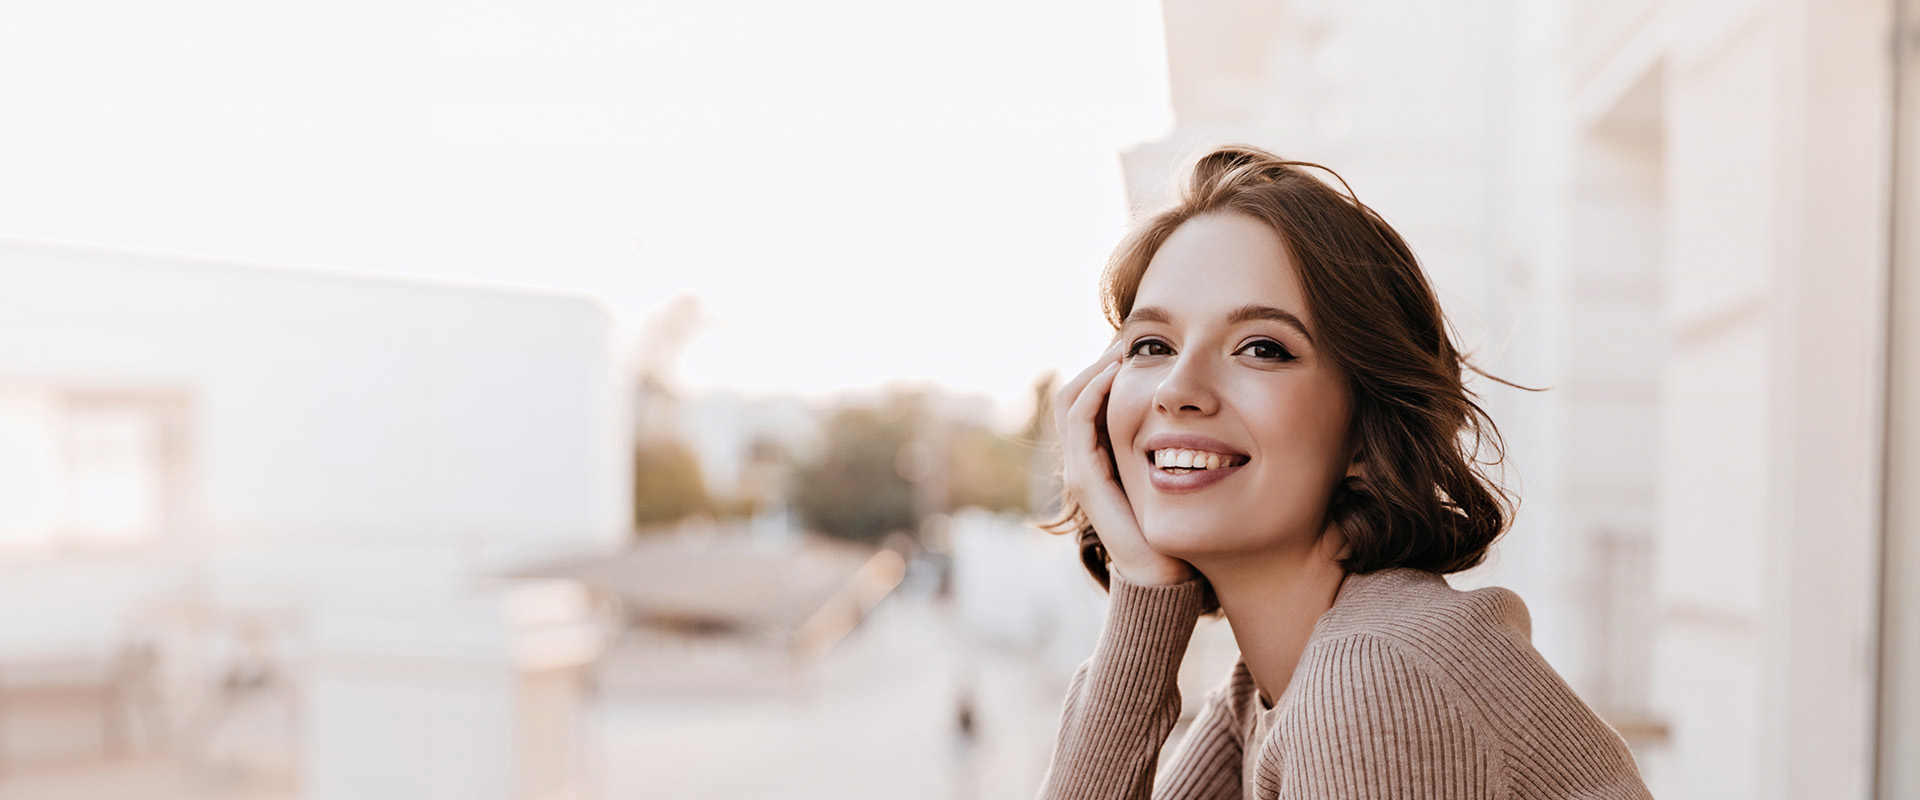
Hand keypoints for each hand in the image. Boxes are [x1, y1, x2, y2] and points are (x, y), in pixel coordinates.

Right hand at [1054, 339, 1196, 586]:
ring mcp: (1081, 470)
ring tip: (1125, 345)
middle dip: (1102, 358)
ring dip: (1096, 367)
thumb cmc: (1180, 526)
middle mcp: (1085, 460)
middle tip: (1133, 334)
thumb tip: (1208, 402)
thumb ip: (1179, 441)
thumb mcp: (1179, 471)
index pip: (1091, 395)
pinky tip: (1120, 371)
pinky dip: (1095, 390)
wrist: (1168, 575)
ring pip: (1071, 399)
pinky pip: (1079, 421)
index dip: (1111, 364)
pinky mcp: (1086, 481)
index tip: (1145, 342)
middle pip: (1076, 390)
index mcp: (1103, 456)